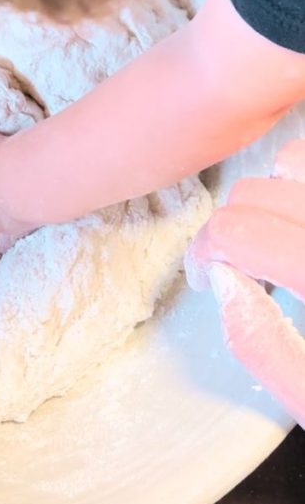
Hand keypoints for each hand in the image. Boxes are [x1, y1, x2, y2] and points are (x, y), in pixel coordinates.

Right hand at [185, 139, 304, 426]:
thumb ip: (264, 345)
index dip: (208, 250)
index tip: (212, 272)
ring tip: (286, 234)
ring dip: (277, 191)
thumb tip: (226, 284)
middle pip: (259, 191)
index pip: (239, 232)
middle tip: (246, 263)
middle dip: (236, 226)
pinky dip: (304, 185)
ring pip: (296, 158)